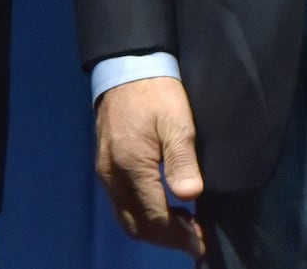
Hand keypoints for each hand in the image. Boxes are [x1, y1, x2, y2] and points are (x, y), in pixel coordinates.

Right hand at [94, 77, 206, 258]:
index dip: (179, 236)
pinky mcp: (104, 164)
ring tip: (182, 226)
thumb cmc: (156, 91)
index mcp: (131, 166)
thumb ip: (182, 159)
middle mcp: (112, 175)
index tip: (202, 242)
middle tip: (194, 238)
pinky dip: (141, 214)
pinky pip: (120, 203)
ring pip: (125, 217)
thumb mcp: (177, 120)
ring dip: (153, 229)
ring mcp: (104, 171)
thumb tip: (191, 195)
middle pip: (136, 225)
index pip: (154, 218)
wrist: (127, 64)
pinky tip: (161, 206)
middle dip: (166, 239)